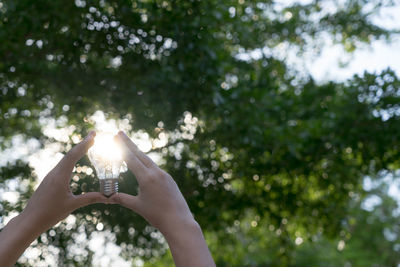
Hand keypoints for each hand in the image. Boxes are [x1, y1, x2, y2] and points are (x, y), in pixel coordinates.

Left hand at [0, 131, 110, 265]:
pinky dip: (71, 158)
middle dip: (83, 143)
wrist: (30, 220)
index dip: (85, 144)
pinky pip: (62, 165)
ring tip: (87, 144)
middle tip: (93, 134)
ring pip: (65, 159)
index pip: (74, 155)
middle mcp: (55, 172)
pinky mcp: (50, 180)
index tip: (93, 135)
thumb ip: (91, 198)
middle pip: (70, 154)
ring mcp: (51, 175)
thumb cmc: (50, 213)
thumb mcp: (73, 205)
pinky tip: (74, 159)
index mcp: (60, 176)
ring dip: (77, 150)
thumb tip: (109, 197)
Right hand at [110, 131, 214, 266]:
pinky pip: (155, 167)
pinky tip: (144, 162)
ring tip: (129, 145)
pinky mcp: (169, 179)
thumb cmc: (157, 215)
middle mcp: (156, 173)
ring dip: (138, 152)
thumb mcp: (137, 206)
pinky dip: (147, 162)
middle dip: (129, 144)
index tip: (117, 136)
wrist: (179, 221)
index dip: (122, 147)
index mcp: (147, 178)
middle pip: (140, 155)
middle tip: (120, 132)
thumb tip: (108, 197)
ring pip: (148, 160)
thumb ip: (123, 199)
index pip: (132, 159)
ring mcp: (164, 175)